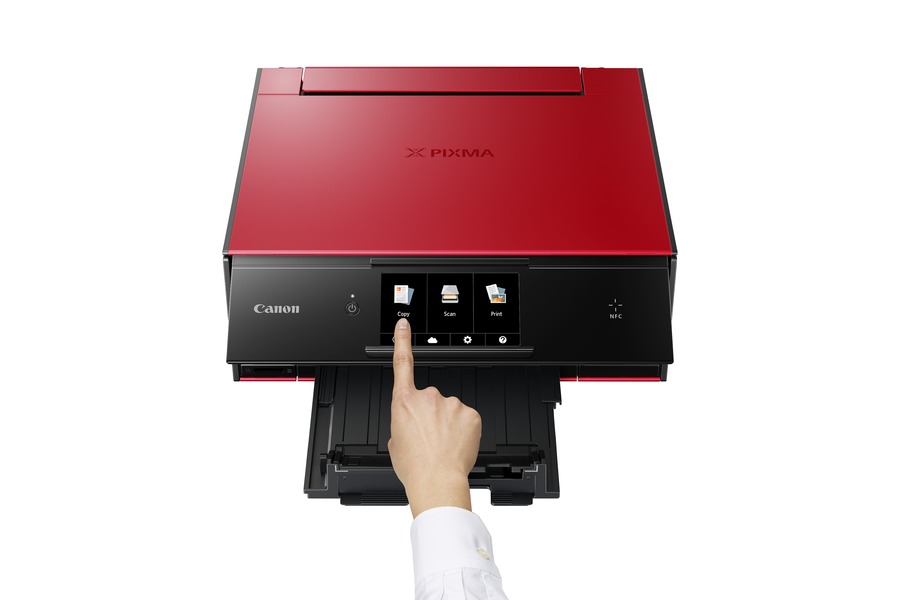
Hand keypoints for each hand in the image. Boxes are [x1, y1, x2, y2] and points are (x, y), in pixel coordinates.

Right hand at [388, 318, 481, 517]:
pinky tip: (457, 445)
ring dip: (448, 425)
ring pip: (451, 411)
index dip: (402, 341)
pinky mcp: (471, 413)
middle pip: (431, 401)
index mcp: (404, 401)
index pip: (402, 363)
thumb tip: (412, 425)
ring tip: (442, 446)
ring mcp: (451, 403)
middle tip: (429, 439)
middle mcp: (428, 397)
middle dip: (432, 416)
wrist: (437, 480)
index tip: (404, 325)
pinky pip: (467, 419)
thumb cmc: (414, 466)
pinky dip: (464, 431)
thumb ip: (403, 424)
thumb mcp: (395, 442)